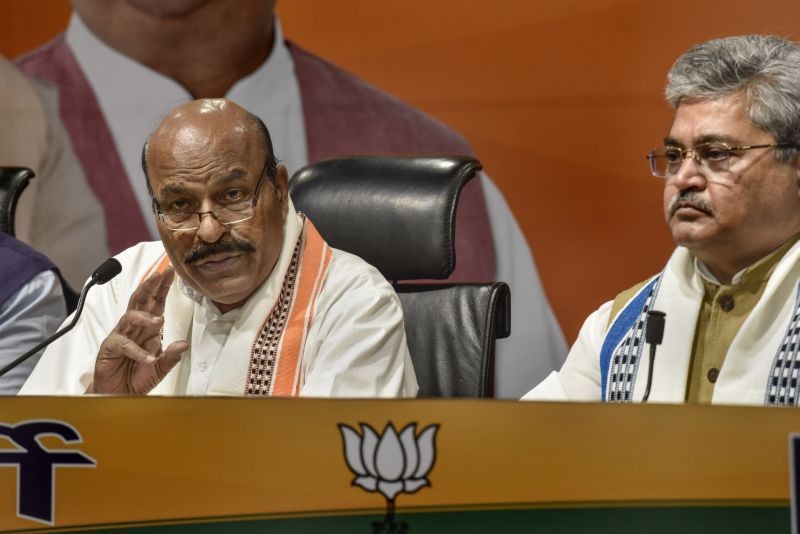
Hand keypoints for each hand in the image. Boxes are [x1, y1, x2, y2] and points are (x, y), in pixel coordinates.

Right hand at [91, 267, 188, 394]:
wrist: (119, 395)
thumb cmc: (138, 377)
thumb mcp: (161, 368)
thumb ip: (171, 356)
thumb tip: (183, 343)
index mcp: (148, 328)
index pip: (156, 302)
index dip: (163, 287)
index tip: (171, 271)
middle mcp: (134, 328)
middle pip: (140, 301)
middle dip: (150, 286)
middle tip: (160, 274)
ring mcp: (120, 336)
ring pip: (130, 317)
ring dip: (144, 317)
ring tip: (159, 321)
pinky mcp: (109, 348)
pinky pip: (124, 345)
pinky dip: (138, 351)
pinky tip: (149, 358)